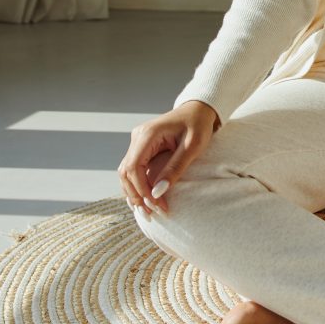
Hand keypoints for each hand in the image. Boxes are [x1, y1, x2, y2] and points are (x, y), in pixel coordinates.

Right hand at [118, 100, 219, 215]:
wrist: (199, 109)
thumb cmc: (198, 124)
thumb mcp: (193, 146)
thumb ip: (175, 168)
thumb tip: (157, 193)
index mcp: (148, 134)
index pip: (133, 168)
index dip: (142, 190)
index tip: (156, 205)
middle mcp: (138, 137)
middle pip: (125, 173)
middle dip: (137, 195)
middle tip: (152, 214)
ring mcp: (138, 142)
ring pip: (126, 173)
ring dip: (135, 193)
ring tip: (149, 211)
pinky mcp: (142, 147)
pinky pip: (134, 170)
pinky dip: (138, 186)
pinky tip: (147, 200)